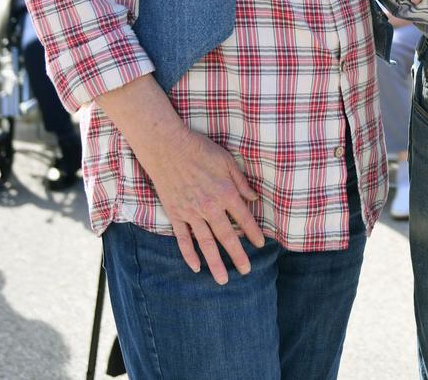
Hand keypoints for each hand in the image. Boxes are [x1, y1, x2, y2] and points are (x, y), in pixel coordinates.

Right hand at [136, 123, 266, 285]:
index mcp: (225, 192)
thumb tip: (254, 198)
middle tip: (247, 271)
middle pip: (227, 236)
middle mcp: (210, 206)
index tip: (261, 245)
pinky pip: (183, 239)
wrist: (167, 146)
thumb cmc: (200, 149)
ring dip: (215, 263)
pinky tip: (196, 267)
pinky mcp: (175, 213)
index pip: (244, 218)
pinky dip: (189, 254)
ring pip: (206, 244)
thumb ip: (241, 181)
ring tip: (223, 280)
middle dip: (238, 256)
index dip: (254, 232)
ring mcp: (191, 212)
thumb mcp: (227, 160)